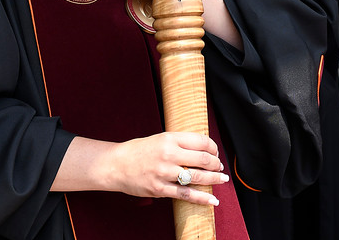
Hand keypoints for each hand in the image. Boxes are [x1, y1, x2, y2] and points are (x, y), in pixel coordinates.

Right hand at [54, 132, 228, 205]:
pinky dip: (202, 198)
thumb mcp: (159, 139)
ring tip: (222, 180)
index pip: (200, 141)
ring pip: (197, 177)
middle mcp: (168, 154)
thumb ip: (179, 142)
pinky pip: (186, 194)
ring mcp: (164, 172)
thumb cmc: (139, 150)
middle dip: (216, 164)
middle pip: (202, 159)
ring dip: (214, 179)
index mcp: (169, 138)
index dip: (213, 148)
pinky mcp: (160, 189)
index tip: (215, 152)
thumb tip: (202, 148)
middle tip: (220, 167)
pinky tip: (212, 200)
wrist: (116, 164)